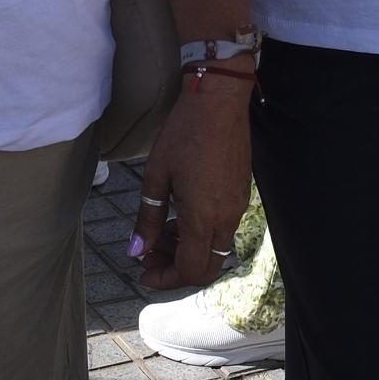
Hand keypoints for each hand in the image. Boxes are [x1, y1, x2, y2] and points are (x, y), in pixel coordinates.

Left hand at [132, 80, 251, 289]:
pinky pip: (222, 227)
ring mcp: (238, 206)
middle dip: (176, 268)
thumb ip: (147, 218)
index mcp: (203, 217)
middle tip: (150, 253)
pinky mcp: (241, 194)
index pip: (190, 271)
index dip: (165, 279)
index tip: (143, 271)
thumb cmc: (185, 133)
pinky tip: (181, 212)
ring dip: (187, 248)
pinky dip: (200, 232)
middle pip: (206, 267)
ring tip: (161, 229)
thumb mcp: (157, 175)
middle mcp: (226, 218)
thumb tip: (137, 251)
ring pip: (214, 248)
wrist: (219, 100)